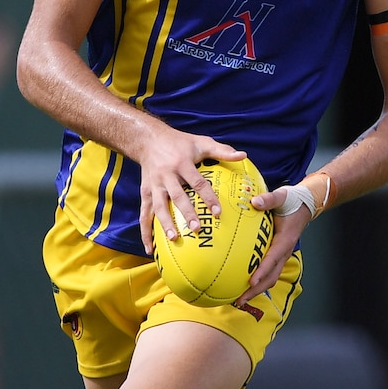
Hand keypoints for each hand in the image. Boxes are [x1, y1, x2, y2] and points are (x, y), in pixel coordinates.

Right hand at [137, 129, 245, 254]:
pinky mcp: (145, 193)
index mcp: (182, 163)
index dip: (208, 197)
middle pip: (177, 196)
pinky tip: (150, 248)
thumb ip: (222, 150)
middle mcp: (166, 175)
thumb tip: (243, 155)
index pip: (197, 182)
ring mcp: (154, 186)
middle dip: (186, 213)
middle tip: (197, 229)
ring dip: (165, 223)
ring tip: (174, 238)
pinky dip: (145, 232)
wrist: (148, 140)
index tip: (218, 213)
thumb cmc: (180, 143)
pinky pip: (144, 214)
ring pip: (158, 207)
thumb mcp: (201, 142)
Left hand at [235, 185, 311, 303]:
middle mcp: (284, 251)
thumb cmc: (292, 201)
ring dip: (256, 290)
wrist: (306, 204)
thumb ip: (269, 199)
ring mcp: (281, 255)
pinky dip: (257, 281)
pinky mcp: (278, 255)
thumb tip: (254, 202)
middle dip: (256, 290)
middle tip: (240, 300)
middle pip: (271, 276)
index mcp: (285, 240)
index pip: (273, 259)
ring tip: (239, 300)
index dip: (262, 271)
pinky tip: (243, 284)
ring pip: (271, 277)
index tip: (251, 282)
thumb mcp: (282, 196)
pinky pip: (268, 271)